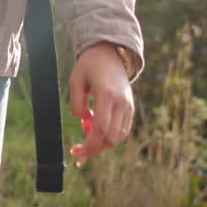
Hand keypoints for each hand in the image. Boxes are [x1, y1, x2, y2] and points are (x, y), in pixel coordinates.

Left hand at [68, 42, 134, 165]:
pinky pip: (122, 131)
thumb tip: (83, 120)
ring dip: (101, 144)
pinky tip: (95, 133)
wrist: (111, 55)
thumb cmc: (89, 66)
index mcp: (107, 94)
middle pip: (111, 137)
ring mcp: (129, 107)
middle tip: (77, 151)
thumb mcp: (76, 80)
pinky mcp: (130, 109)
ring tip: (85, 138)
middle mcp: (121, 103)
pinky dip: (109, 137)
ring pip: (118, 137)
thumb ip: (76, 102)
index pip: (100, 128)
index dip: (88, 144)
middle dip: (94, 148)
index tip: (76, 152)